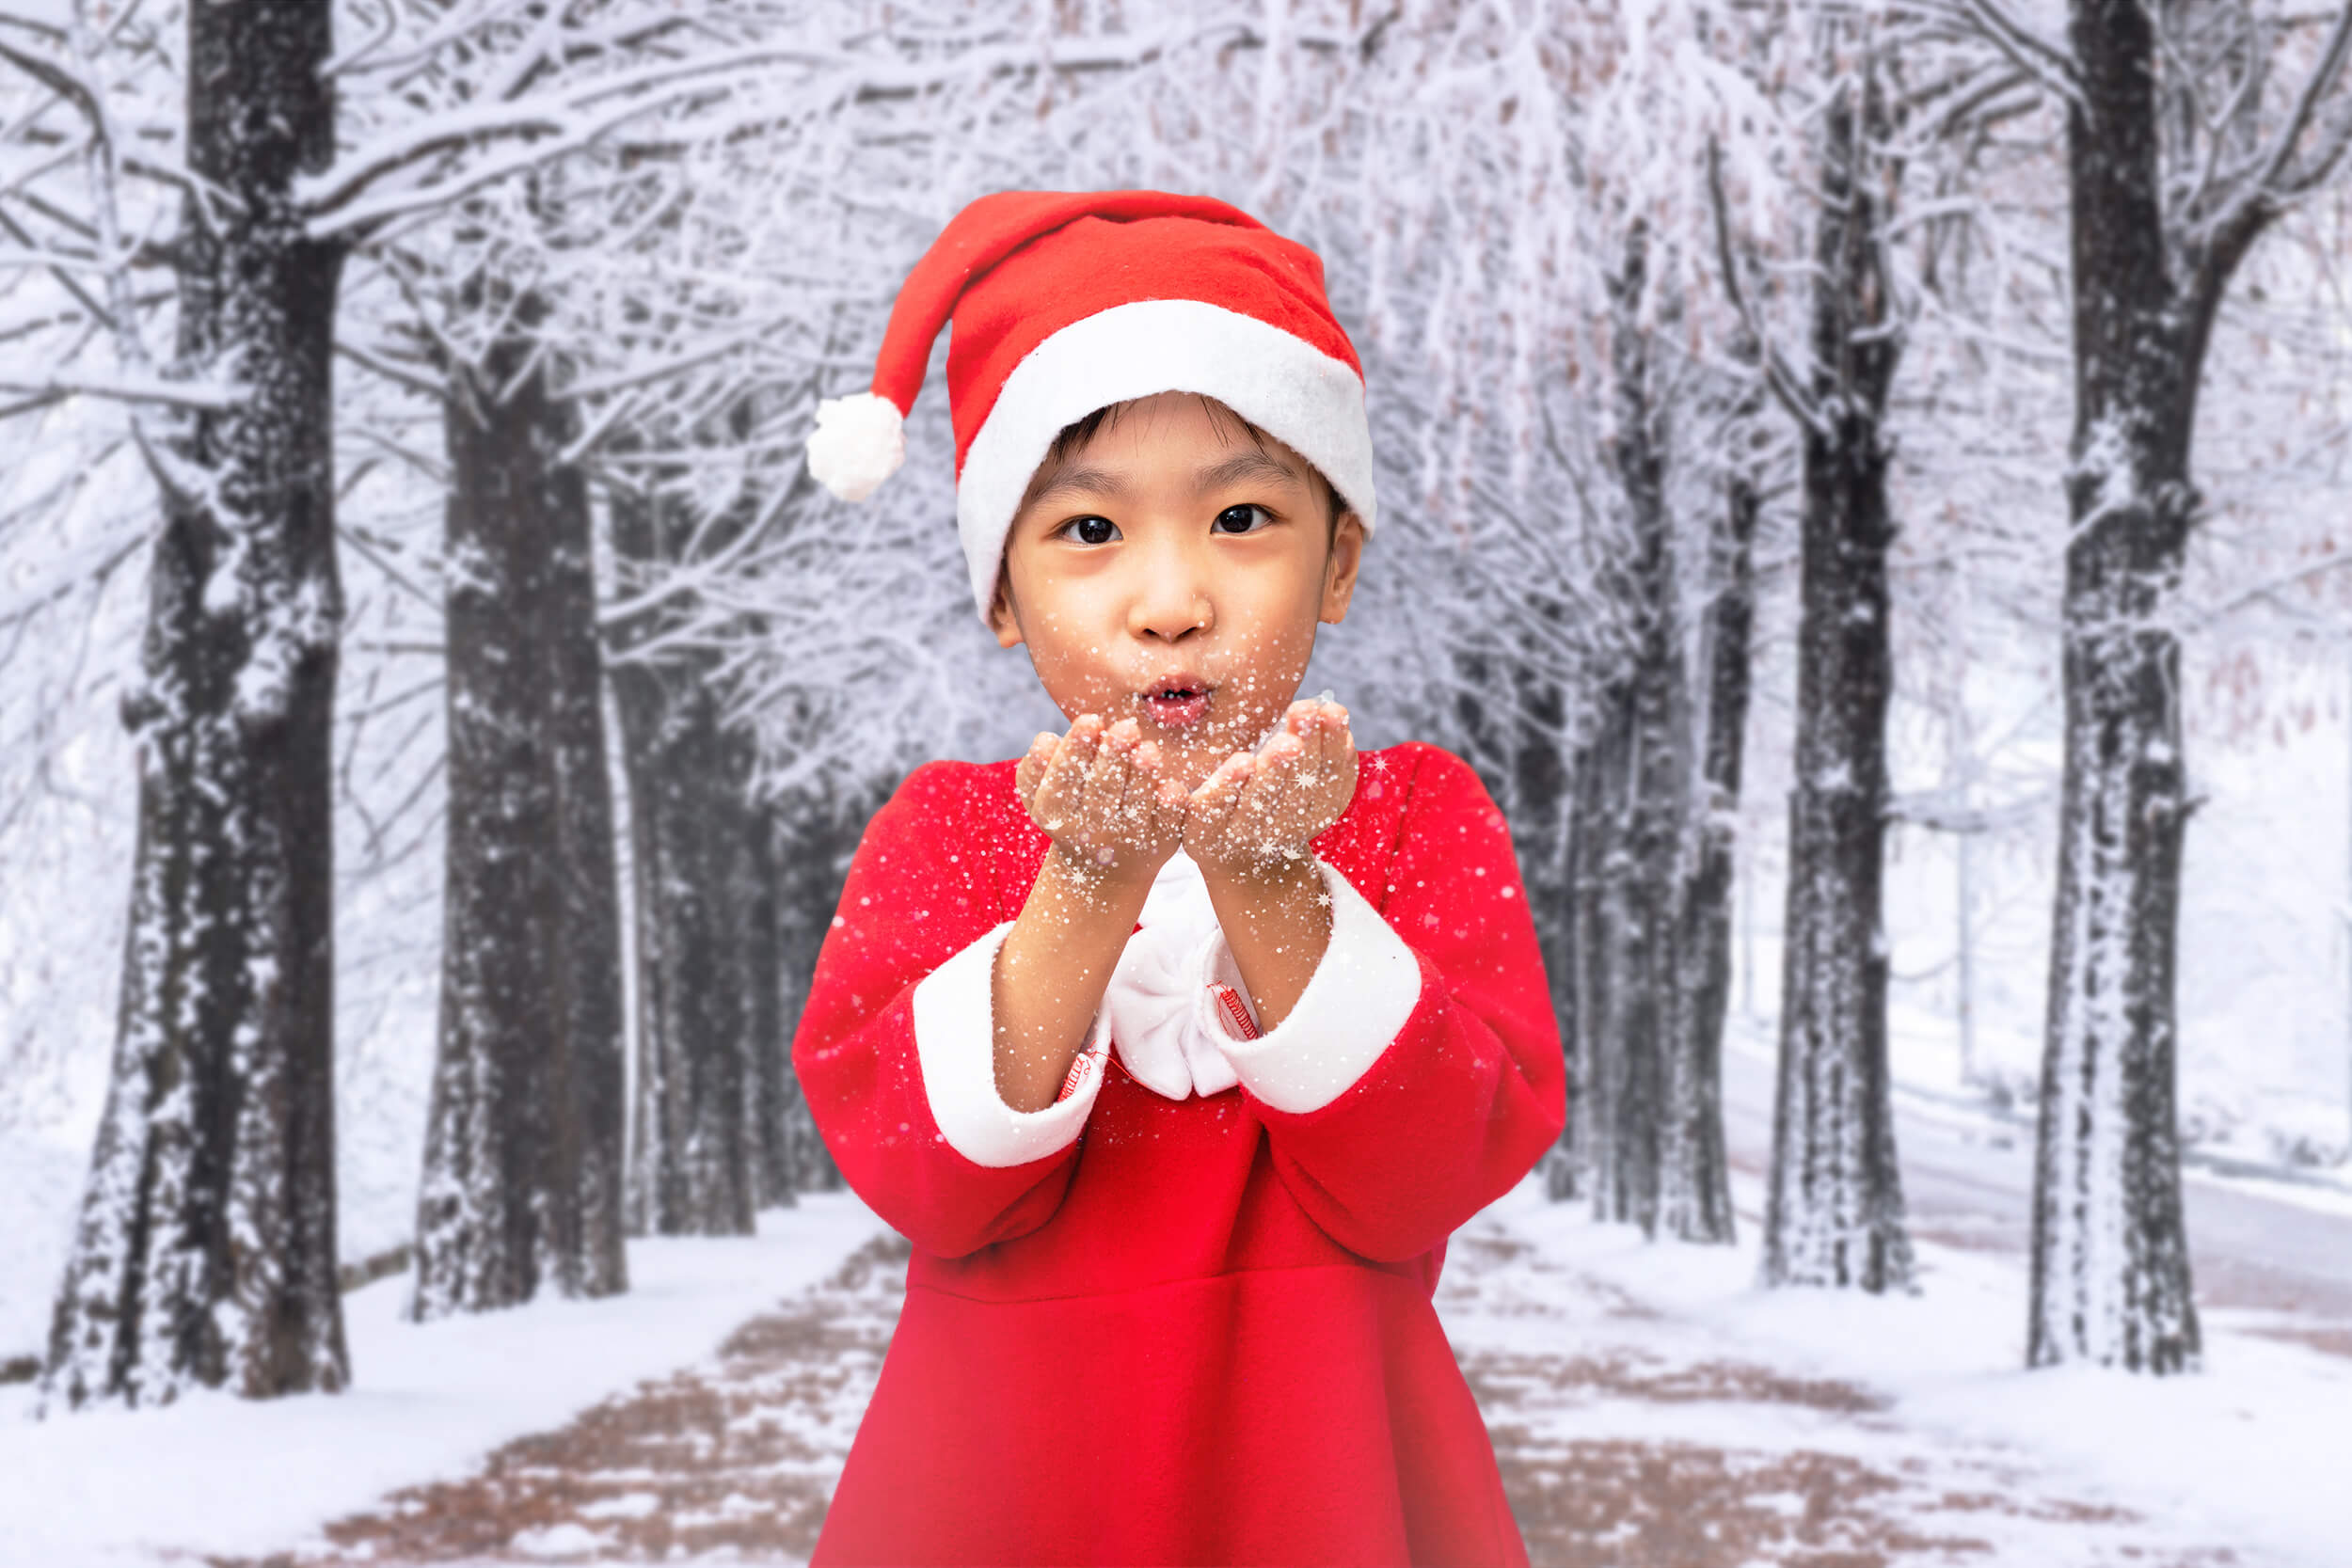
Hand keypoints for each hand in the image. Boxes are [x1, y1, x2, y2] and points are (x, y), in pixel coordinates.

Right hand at [1015, 713, 1187, 886]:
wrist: (1101, 867)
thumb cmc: (1070, 811)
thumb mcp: (1044, 795)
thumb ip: (1037, 768)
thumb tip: (1045, 740)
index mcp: (1054, 815)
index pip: (1062, 780)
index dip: (1076, 750)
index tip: (1090, 719)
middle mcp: (1090, 831)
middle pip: (1101, 791)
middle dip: (1113, 758)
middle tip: (1126, 728)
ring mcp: (1127, 840)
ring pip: (1134, 804)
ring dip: (1142, 776)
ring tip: (1147, 748)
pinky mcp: (1159, 843)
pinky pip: (1167, 824)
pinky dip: (1170, 806)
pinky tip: (1171, 786)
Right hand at [1183, 699, 1356, 882]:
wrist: (1247, 860)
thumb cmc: (1205, 819)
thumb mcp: (1178, 809)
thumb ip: (1166, 786)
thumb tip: (1137, 745)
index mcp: (1210, 833)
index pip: (1220, 807)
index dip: (1231, 784)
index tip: (1242, 761)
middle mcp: (1254, 835)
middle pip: (1269, 798)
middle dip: (1281, 762)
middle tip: (1290, 728)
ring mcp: (1291, 829)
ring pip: (1308, 792)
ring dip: (1317, 748)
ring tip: (1319, 710)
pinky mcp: (1319, 819)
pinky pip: (1335, 789)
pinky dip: (1339, 754)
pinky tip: (1337, 720)